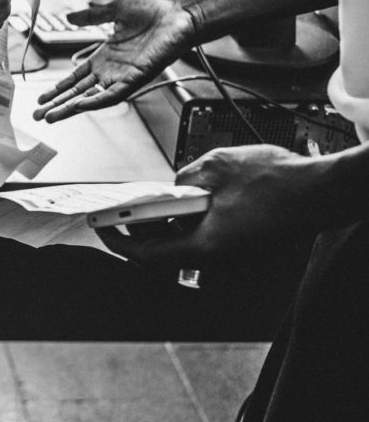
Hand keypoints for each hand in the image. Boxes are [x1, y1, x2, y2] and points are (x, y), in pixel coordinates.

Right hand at [33, 0, 196, 122]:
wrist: (181, 13)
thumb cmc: (158, 11)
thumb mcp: (116, 11)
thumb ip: (92, 16)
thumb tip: (71, 17)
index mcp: (106, 55)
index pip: (77, 77)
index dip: (59, 87)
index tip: (43, 96)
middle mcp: (112, 69)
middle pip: (78, 91)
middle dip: (57, 103)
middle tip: (38, 115)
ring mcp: (123, 75)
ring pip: (91, 97)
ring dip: (71, 107)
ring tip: (51, 116)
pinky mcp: (136, 77)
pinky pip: (113, 94)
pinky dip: (96, 101)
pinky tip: (79, 106)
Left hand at [95, 145, 323, 268]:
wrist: (322, 190)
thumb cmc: (278, 182)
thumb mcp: (216, 167)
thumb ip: (185, 179)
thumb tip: (173, 186)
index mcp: (203, 245)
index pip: (145, 253)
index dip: (116, 239)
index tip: (98, 227)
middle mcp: (215, 254)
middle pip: (162, 247)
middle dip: (139, 226)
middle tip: (120, 208)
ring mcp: (229, 249)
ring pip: (184, 238)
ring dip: (166, 219)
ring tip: (151, 196)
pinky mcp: (239, 240)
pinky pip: (203, 232)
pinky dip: (188, 216)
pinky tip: (187, 195)